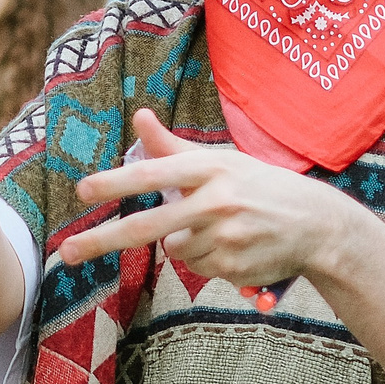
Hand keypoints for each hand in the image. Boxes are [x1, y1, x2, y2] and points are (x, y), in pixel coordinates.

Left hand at [60, 110, 366, 286]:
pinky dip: (206, 259)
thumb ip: (172, 147)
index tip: (82, 190)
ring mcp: (226, 236)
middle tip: (67, 253)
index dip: (116, 182)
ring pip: (174, 250)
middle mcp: (217, 201)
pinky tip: (234, 246)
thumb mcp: (220, 160)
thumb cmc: (259, 185)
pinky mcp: (234, 266)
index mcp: (211, 169)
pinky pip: (197, 268)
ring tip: (220, 229)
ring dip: (184, 243)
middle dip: (102, 240)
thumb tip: (140, 115)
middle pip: (149, 227)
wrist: (317, 224)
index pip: (155, 174)